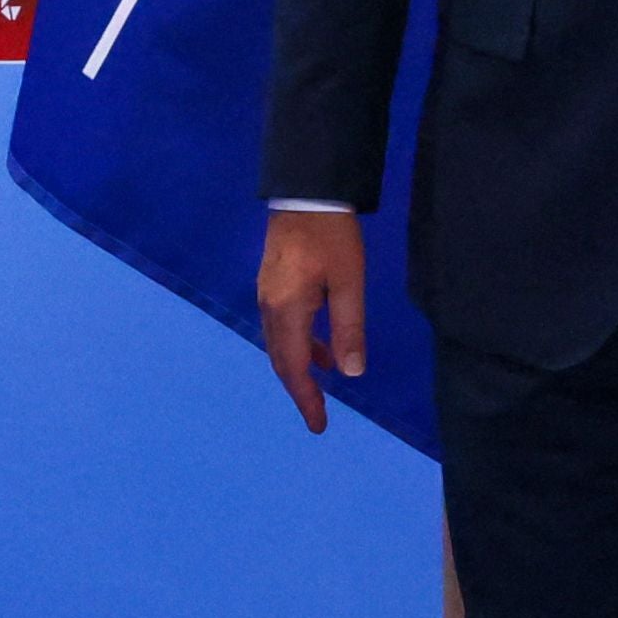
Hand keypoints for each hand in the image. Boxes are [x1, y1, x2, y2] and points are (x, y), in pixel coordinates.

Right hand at [257, 208, 368, 434]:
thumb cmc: (333, 235)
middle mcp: (270, 307)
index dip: (307, 398)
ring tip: (326, 380)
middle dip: (300, 389)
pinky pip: (281, 326)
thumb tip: (351, 373)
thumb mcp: (350, 282)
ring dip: (300, 365)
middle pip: (281, 359)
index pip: (295, 367)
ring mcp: (267, 294)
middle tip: (319, 415)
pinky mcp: (271, 282)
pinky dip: (299, 344)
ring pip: (280, 344)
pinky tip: (321, 344)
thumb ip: (349, 329)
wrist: (306, 191)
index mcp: (287, 310)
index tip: (319, 426)